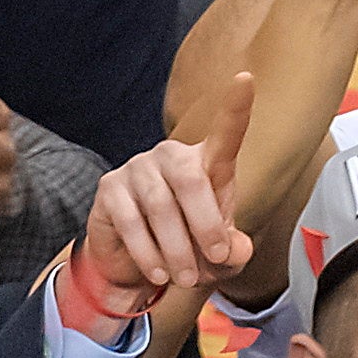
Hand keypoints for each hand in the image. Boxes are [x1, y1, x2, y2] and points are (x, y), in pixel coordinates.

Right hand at [68, 69, 255, 317]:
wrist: (142, 264)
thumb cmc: (192, 249)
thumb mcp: (222, 258)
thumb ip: (235, 252)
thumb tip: (233, 248)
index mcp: (208, 166)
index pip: (225, 134)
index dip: (235, 109)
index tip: (246, 79)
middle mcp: (171, 158)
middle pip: (189, 179)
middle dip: (205, 225)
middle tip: (213, 260)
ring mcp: (138, 169)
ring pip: (159, 206)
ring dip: (177, 250)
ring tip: (185, 278)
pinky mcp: (110, 188)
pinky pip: (130, 222)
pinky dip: (149, 254)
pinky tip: (158, 273)